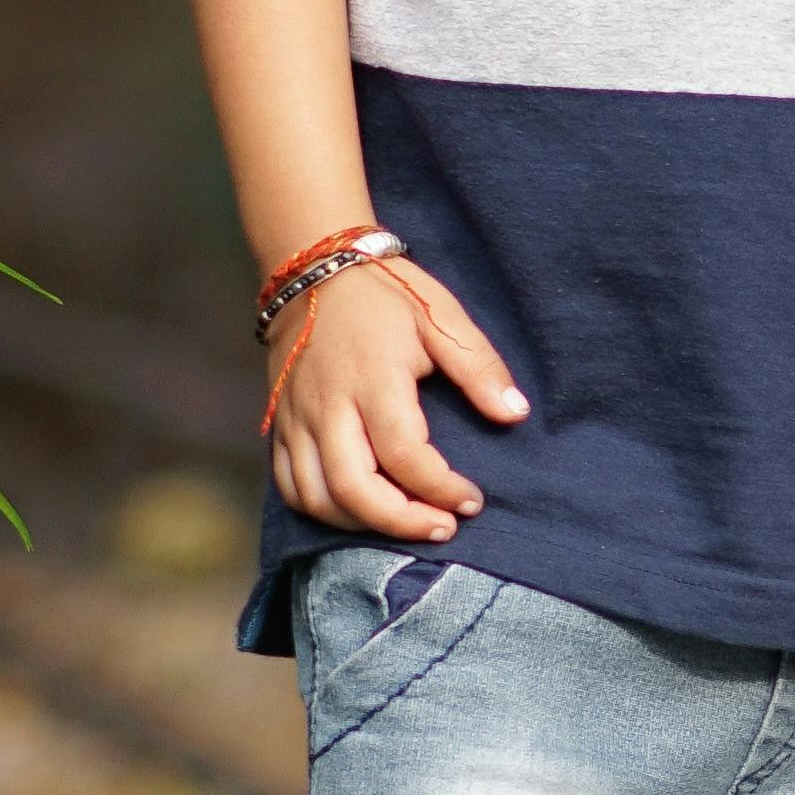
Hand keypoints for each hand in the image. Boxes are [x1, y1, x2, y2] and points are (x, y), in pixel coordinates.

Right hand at [266, 250, 528, 538]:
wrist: (313, 268)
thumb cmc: (386, 291)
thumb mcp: (441, 316)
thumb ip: (479, 367)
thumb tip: (516, 414)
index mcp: (373, 378)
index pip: (404, 454)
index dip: (440, 488)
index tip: (472, 500)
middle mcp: (328, 405)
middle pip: (353, 488)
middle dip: (401, 522)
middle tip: (443, 527)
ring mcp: (297, 418)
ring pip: (317, 497)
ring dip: (362, 525)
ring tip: (404, 524)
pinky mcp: (279, 423)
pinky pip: (290, 485)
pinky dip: (323, 511)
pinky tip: (359, 513)